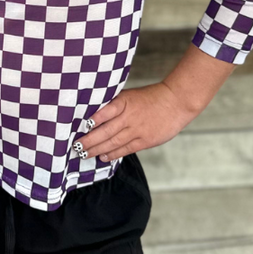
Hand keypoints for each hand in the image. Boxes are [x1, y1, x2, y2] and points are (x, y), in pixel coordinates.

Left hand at [72, 82, 194, 162]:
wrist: (176, 102)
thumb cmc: (150, 97)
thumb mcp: (130, 96)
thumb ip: (114, 106)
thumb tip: (94, 117)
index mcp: (124, 102)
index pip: (105, 111)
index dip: (92, 120)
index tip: (80, 127)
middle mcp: (129, 116)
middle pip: (105, 130)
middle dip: (89, 140)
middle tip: (76, 147)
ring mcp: (137, 130)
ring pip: (113, 142)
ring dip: (98, 149)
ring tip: (85, 154)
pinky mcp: (145, 140)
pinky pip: (126, 149)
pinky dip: (114, 154)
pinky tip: (103, 157)